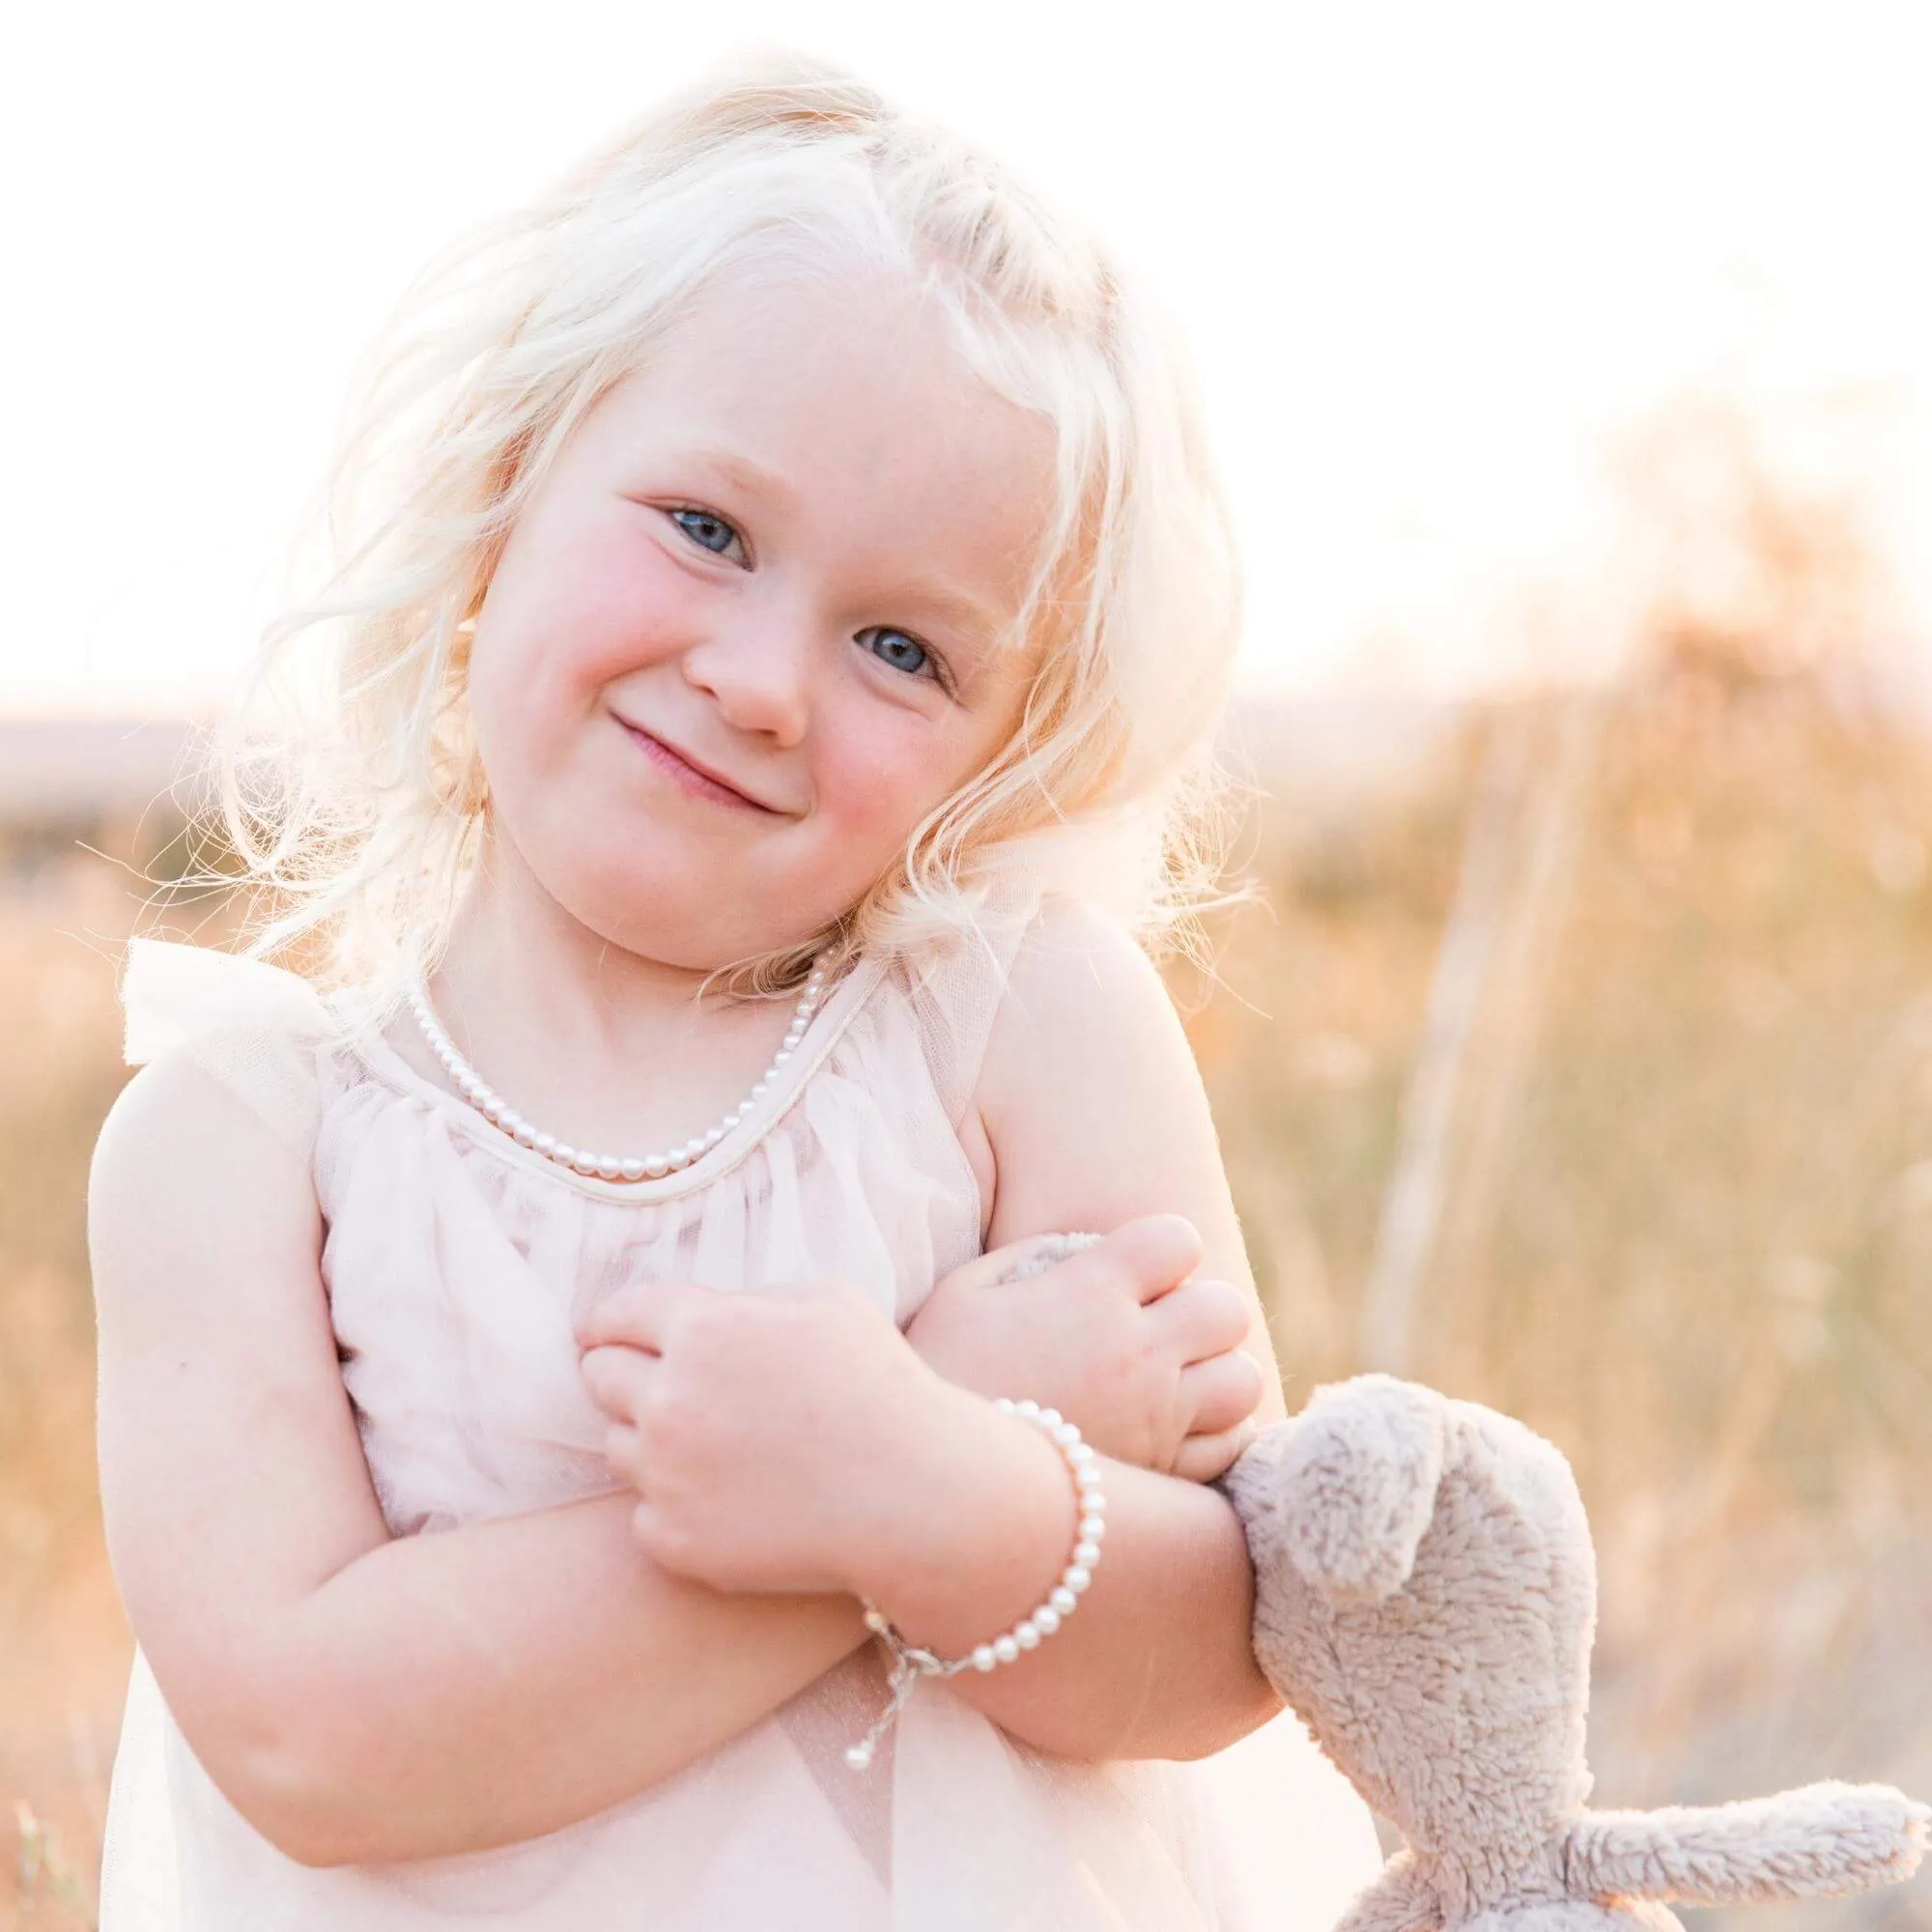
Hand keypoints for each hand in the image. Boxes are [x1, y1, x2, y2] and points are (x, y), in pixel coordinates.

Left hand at [576, 1278, 988, 1598]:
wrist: (918, 1495)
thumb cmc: (881, 1387)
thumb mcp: (827, 1301)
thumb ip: (747, 1300)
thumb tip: (698, 1311)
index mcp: (703, 1329)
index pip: (615, 1317)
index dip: (608, 1324)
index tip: (603, 1335)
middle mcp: (669, 1399)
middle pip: (599, 1379)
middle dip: (624, 1376)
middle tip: (671, 1392)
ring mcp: (666, 1476)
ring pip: (618, 1446)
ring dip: (652, 1442)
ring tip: (721, 1449)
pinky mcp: (674, 1541)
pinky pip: (645, 1513)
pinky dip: (677, 1506)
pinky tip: (734, 1501)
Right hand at [904, 1215, 1266, 1482]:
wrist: (929, 1485)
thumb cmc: (935, 1376)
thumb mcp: (963, 1294)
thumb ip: (1026, 1257)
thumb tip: (1075, 1249)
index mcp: (1093, 1292)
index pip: (1178, 1239)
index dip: (1160, 1250)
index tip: (1131, 1273)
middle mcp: (1138, 1352)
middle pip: (1227, 1309)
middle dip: (1200, 1311)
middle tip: (1158, 1330)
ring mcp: (1156, 1419)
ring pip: (1243, 1382)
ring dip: (1216, 1375)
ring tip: (1173, 1385)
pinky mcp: (1161, 1479)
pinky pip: (1230, 1448)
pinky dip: (1213, 1437)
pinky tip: (1174, 1434)